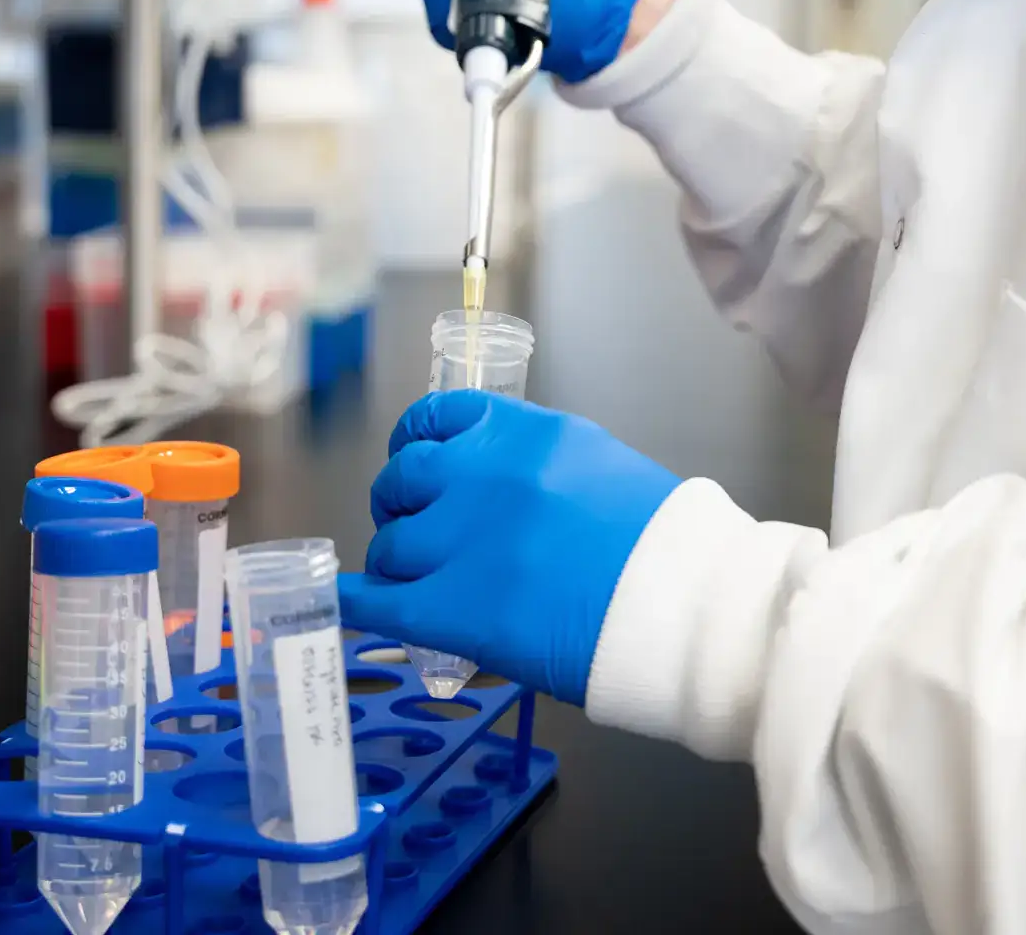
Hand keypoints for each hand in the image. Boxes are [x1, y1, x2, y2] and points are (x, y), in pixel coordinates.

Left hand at [340, 390, 681, 704]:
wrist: (683, 608)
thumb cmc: (663, 546)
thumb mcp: (598, 466)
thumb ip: (536, 464)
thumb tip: (493, 483)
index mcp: (523, 433)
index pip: (440, 417)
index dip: (417, 442)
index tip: (414, 459)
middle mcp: (482, 475)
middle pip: (405, 479)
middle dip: (403, 502)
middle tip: (414, 527)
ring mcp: (461, 542)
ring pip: (392, 545)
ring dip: (399, 561)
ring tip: (420, 582)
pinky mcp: (451, 608)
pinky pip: (377, 599)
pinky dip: (352, 598)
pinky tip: (342, 598)